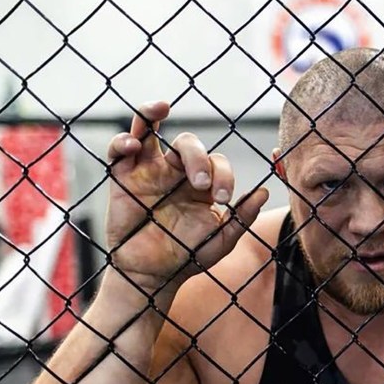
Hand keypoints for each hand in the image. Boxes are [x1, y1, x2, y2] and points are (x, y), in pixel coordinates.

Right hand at [105, 102, 268, 291]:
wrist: (153, 276)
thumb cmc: (188, 257)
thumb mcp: (220, 241)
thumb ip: (241, 218)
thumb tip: (264, 192)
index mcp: (202, 183)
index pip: (217, 163)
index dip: (225, 175)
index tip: (224, 200)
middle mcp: (176, 171)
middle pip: (188, 143)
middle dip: (198, 157)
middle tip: (201, 183)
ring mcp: (148, 171)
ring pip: (148, 129)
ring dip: (151, 112)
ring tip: (160, 107)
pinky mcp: (122, 178)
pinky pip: (119, 150)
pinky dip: (123, 140)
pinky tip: (133, 143)